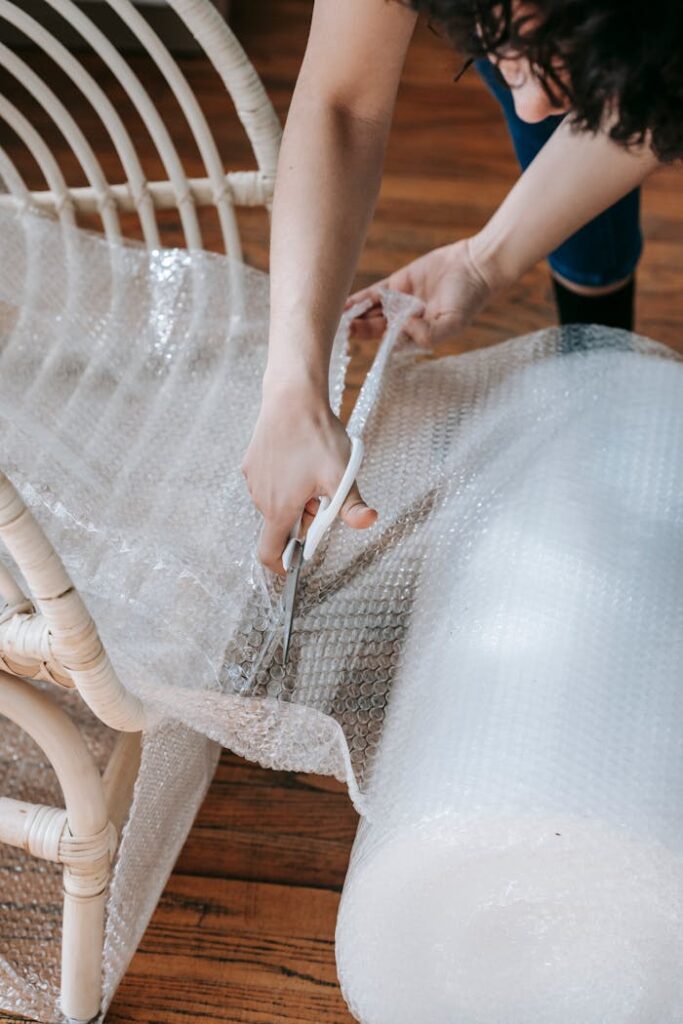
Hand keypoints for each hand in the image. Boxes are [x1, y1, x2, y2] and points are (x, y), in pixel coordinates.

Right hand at [240, 384, 376, 575]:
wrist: (291, 398)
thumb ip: (352, 506)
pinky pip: (269, 484)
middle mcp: (260, 498)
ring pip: (276, 503)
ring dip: (295, 499)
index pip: (269, 553)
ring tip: (313, 471)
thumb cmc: (315, 437)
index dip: (282, 565)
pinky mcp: (251, 463)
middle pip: (281, 526)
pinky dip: (285, 481)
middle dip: (304, 519)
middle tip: (324, 494)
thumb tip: (368, 522)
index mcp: (279, 509)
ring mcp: (253, 480)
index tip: (297, 562)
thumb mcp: (341, 475)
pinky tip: (300, 457)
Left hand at [345, 236, 493, 346]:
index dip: (371, 346)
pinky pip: (373, 293)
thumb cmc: (468, 299)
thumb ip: (427, 334)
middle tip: (337, 332)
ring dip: (354, 316)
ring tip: (334, 319)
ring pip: (371, 312)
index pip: (389, 344)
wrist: (475, 266)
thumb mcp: (452, 324)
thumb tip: (399, 329)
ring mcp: (400, 302)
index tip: (354, 347)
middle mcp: (406, 321)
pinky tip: (343, 305)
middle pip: (375, 330)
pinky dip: (359, 299)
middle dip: (356, 331)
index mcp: (418, 335)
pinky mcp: (397, 283)